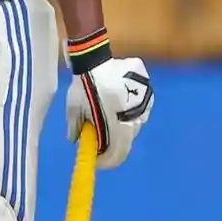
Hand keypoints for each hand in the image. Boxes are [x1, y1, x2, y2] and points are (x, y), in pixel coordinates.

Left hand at [65, 55, 153, 169]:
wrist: (95, 57)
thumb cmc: (82, 84)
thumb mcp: (74, 109)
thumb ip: (76, 128)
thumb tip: (76, 142)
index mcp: (115, 121)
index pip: (118, 151)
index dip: (108, 161)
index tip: (99, 163)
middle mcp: (133, 116)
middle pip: (127, 142)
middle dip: (114, 148)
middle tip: (102, 148)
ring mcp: (143, 105)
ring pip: (134, 127)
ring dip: (121, 131)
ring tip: (107, 123)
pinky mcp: (148, 95)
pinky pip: (139, 114)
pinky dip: (128, 117)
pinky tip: (116, 109)